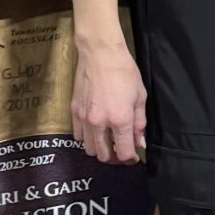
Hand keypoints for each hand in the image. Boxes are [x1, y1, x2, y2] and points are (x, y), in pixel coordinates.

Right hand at [72, 39, 146, 164]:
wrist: (100, 54)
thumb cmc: (124, 72)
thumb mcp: (140, 97)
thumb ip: (139, 123)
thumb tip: (140, 142)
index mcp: (120, 120)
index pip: (123, 153)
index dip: (130, 159)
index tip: (133, 157)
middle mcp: (99, 123)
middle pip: (103, 156)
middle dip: (114, 158)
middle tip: (121, 151)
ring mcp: (84, 118)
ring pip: (89, 149)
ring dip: (99, 149)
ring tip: (108, 141)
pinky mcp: (74, 111)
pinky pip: (78, 136)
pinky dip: (87, 139)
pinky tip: (95, 131)